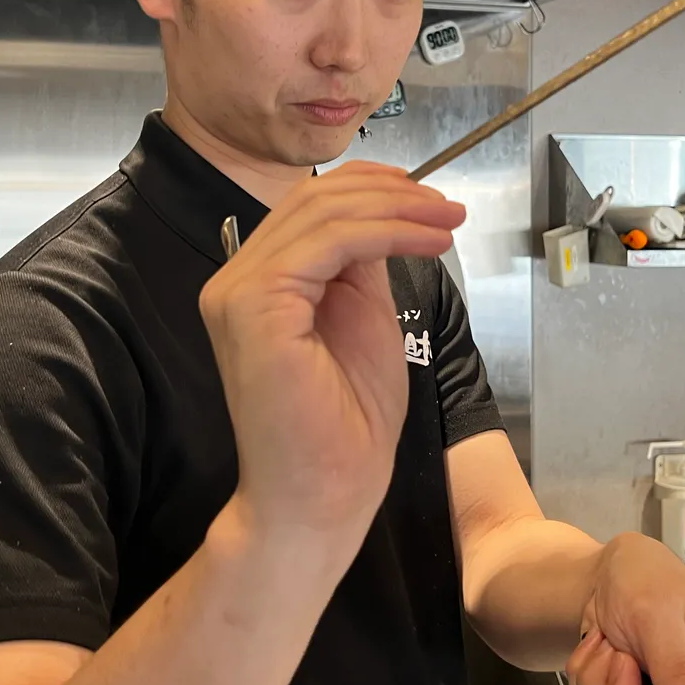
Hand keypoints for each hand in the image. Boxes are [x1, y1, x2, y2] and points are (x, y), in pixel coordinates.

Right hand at [198, 161, 464, 544]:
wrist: (323, 496)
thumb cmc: (344, 429)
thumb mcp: (364, 320)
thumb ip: (362, 268)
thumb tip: (385, 216)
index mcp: (257, 284)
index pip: (309, 208)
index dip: (373, 189)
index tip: (432, 201)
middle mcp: (235, 281)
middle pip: (313, 199)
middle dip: (391, 192)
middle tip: (449, 206)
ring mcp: (237, 291)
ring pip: (322, 213)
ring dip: (397, 209)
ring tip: (447, 221)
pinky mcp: (254, 306)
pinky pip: (328, 242)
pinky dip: (386, 231)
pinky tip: (426, 240)